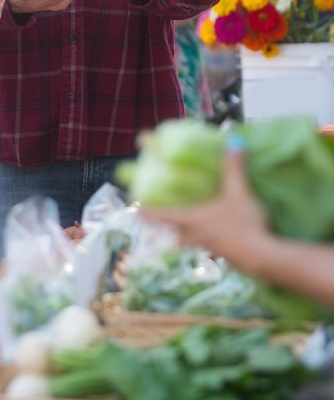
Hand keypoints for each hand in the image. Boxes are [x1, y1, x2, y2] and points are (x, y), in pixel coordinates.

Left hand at [140, 150, 272, 271]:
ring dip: (189, 236)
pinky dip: (211, 243)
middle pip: (174, 233)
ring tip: (193, 229)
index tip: (135, 208)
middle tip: (164, 219)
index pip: (161, 216)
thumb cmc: (244, 224)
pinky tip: (222, 238)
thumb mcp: (238, 192)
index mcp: (192, 220)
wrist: (265, 258)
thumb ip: (234, 167)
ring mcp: (211, 249)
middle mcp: (195, 236)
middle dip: (168, 227)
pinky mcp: (227, 257)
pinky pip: (212, 249)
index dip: (146, 212)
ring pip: (192, 242)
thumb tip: (233, 140)